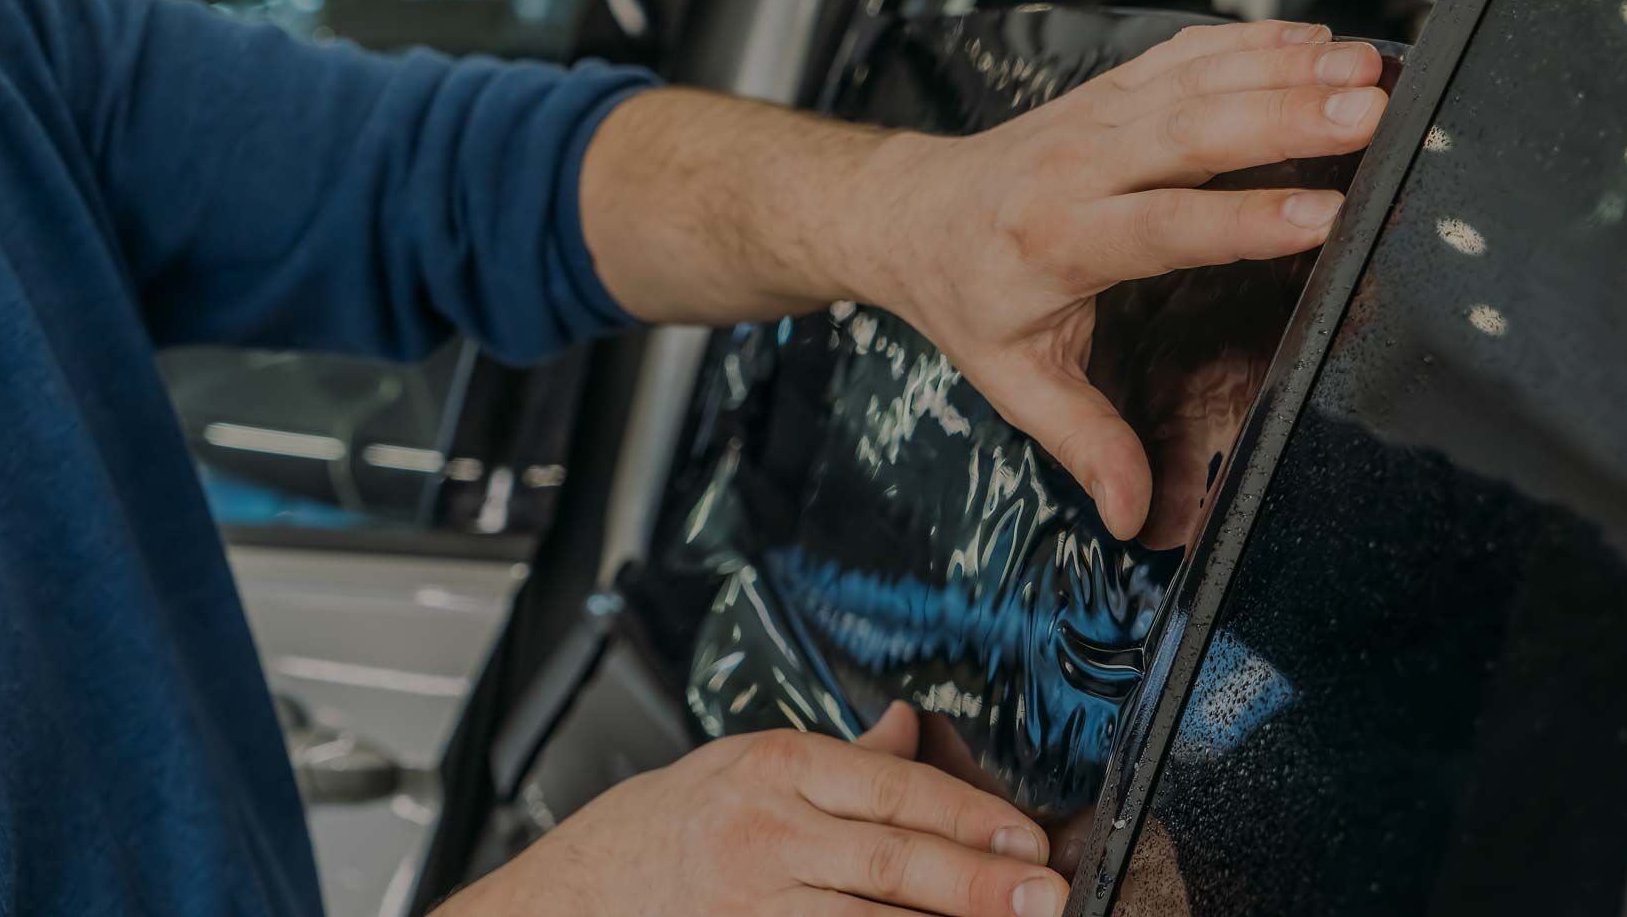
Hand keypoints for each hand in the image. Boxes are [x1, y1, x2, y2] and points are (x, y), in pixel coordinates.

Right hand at [438, 704, 1067, 916]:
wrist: (581, 888)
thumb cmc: (671, 822)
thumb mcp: (750, 762)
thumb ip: (843, 756)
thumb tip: (915, 728)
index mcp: (779, 769)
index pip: (896, 789)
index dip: (972, 816)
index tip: (1029, 840)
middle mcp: (767, 834)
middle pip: (893, 860)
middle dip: (978, 880)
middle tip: (1046, 894)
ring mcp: (754, 903)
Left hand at [843, 20, 1388, 537]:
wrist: (907, 215)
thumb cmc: (964, 298)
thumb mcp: (1014, 382)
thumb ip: (1083, 443)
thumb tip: (1132, 514)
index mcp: (1058, 241)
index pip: (1163, 225)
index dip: (1244, 220)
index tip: (1323, 216)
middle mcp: (1079, 166)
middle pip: (1191, 132)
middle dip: (1285, 117)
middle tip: (1370, 113)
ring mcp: (1096, 118)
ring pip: (1197, 79)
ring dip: (1284, 67)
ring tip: (1365, 68)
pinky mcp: (1111, 90)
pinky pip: (1187, 53)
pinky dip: (1254, 41)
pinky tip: (1317, 40)